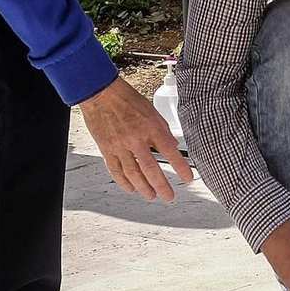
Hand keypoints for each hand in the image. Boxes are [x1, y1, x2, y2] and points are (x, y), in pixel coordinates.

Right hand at [77, 76, 194, 201]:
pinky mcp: (106, 149)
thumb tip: (172, 145)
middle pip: (151, 170)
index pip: (170, 152)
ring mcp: (119, 146)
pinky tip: (131, 188)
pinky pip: (116, 170)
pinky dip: (124, 182)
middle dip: (162, 186)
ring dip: (144, 188)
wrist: (101, 93)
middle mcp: (135, 139)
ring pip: (133, 174)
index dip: (181, 168)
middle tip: (169, 196)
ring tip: (151, 196)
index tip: (188, 178)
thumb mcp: (152, 111)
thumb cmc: (127, 99)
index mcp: (150, 128)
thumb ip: (162, 130)